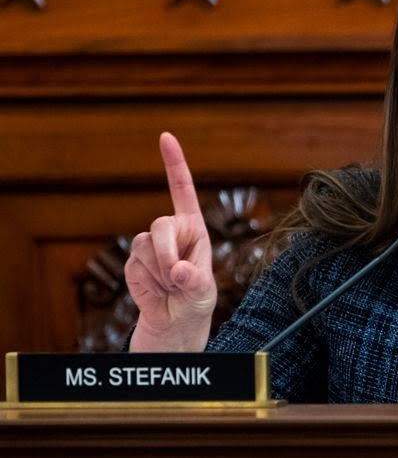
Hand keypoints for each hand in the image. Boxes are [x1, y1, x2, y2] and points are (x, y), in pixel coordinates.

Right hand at [125, 132, 216, 350]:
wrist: (175, 321)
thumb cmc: (195, 300)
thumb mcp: (203, 291)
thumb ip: (194, 279)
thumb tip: (177, 270)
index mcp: (194, 227)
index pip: (182, 190)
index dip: (174, 163)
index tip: (165, 136)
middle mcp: (171, 231)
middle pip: (160, 225)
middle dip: (166, 252)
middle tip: (176, 276)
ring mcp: (149, 245)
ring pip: (145, 246)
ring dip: (159, 271)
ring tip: (170, 286)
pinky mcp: (133, 261)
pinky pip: (134, 265)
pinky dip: (147, 281)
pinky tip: (157, 289)